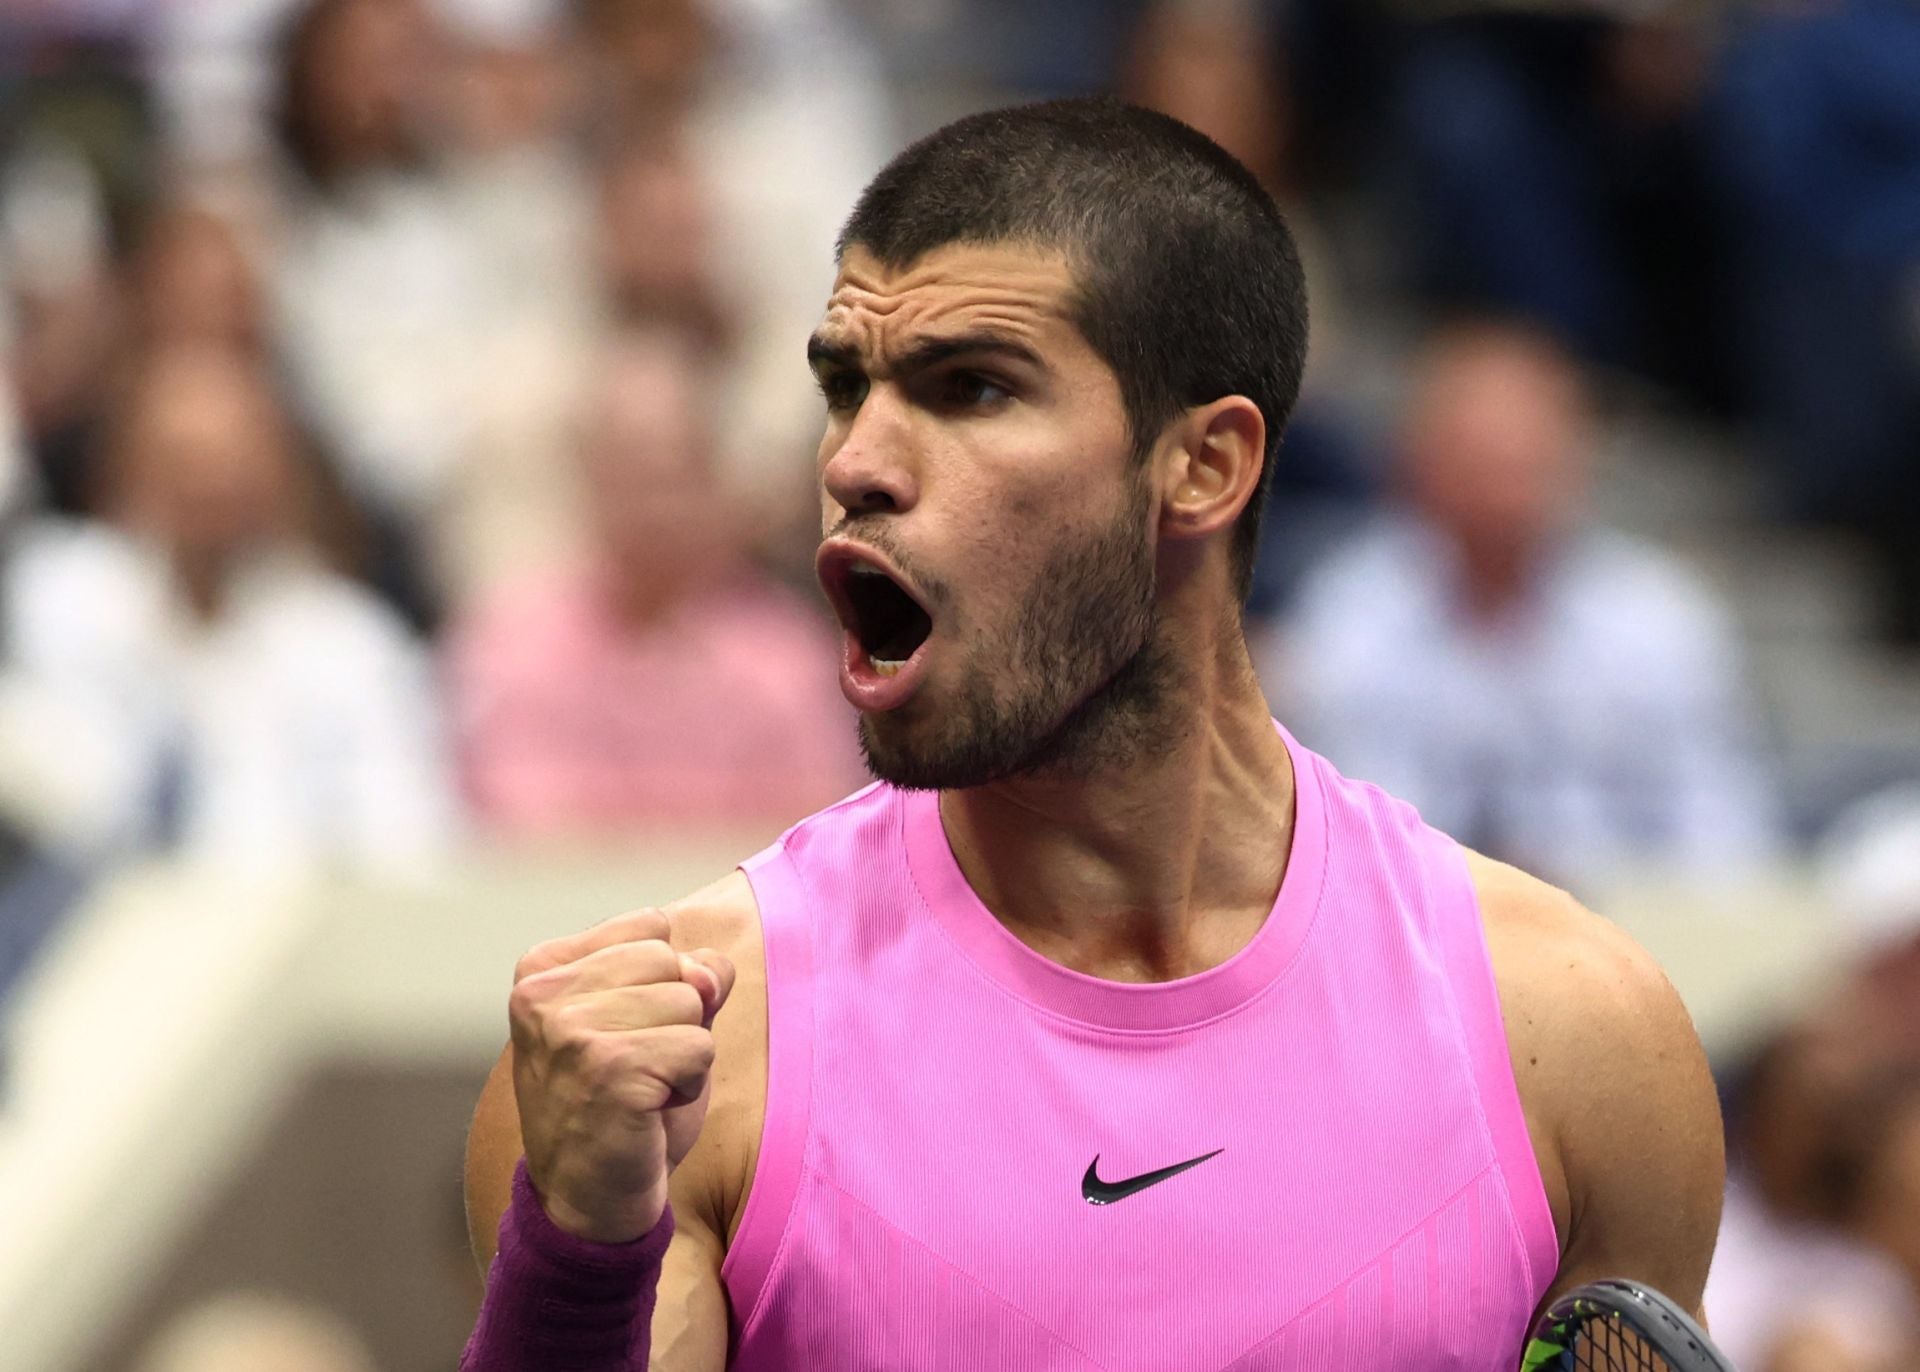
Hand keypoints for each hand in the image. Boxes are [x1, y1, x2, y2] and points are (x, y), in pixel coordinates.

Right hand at [507, 909, 735, 1242]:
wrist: (588, 1204)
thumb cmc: (622, 1106)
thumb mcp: (652, 1019)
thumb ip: (686, 975)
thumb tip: (709, 972)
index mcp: (542, 968)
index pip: (652, 927)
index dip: (662, 984)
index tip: (623, 1035)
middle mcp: (543, 992)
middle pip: (672, 961)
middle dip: (676, 1018)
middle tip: (634, 1070)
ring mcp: (569, 1030)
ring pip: (691, 1001)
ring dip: (684, 1054)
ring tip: (640, 1091)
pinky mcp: (607, 1068)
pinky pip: (700, 1046)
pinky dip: (690, 1085)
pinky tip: (648, 1112)